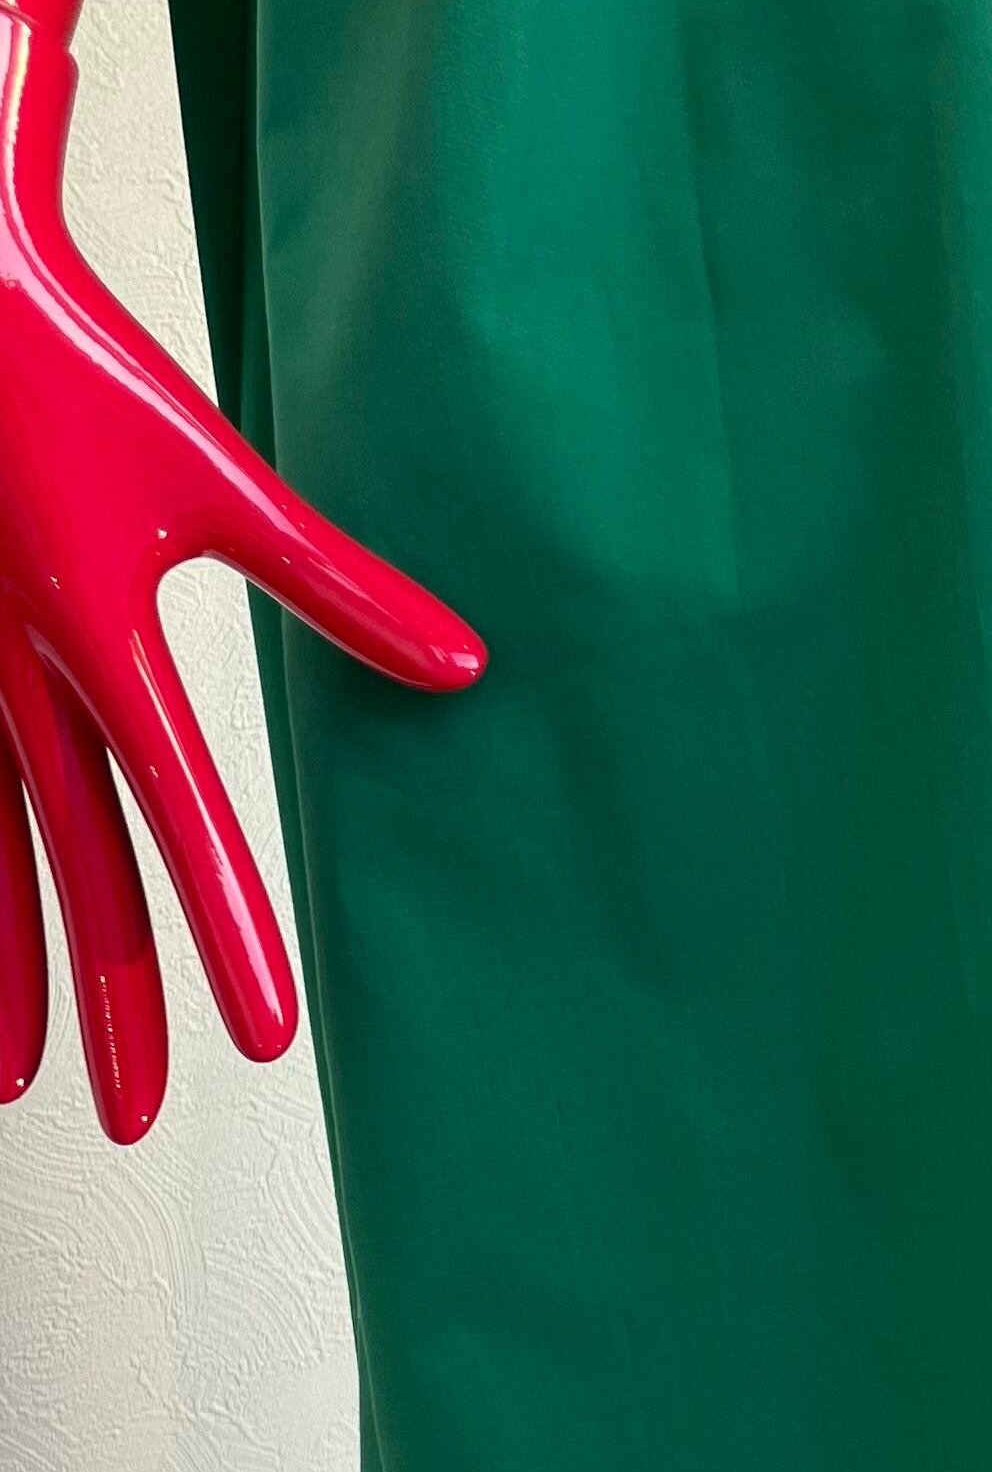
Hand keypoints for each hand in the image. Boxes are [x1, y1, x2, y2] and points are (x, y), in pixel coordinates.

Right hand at [0, 14, 481, 1140]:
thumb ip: (335, 578)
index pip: (178, 815)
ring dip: (14, 980)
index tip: (270, 1038)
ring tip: (34, 1090)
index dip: (230, 929)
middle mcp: (8, 666)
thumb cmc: (68, 356)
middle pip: (70, 873)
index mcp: (93, 625)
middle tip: (149, 1116)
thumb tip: (466, 669)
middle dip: (116, 1003)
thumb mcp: (210, 463)